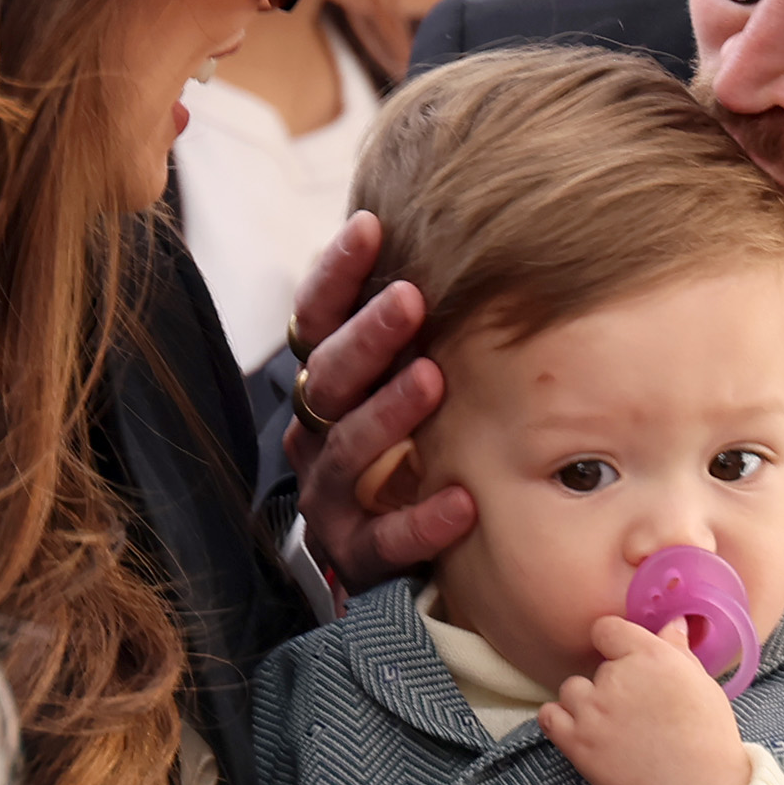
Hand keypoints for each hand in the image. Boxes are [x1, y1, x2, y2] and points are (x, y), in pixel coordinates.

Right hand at [288, 212, 473, 592]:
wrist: (382, 557)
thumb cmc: (404, 451)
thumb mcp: (399, 385)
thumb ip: (414, 331)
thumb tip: (467, 239)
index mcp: (324, 386)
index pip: (316, 320)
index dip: (336, 275)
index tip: (371, 227)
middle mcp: (316, 435)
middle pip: (329, 378)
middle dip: (368, 337)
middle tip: (411, 299)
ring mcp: (331, 497)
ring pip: (350, 451)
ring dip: (390, 412)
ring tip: (432, 380)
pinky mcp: (356, 555)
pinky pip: (385, 541)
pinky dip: (422, 522)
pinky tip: (461, 502)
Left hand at [540, 619, 751, 784]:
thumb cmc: (708, 738)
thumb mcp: (702, 684)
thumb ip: (679, 650)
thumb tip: (673, 624)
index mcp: (650, 657)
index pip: (607, 629)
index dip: (614, 642)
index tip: (624, 658)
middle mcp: (617, 678)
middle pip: (598, 667)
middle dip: (613, 684)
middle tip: (636, 711)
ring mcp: (592, 710)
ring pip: (572, 690)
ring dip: (586, 703)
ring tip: (613, 726)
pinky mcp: (576, 741)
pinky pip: (549, 716)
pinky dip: (561, 720)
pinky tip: (581, 731)